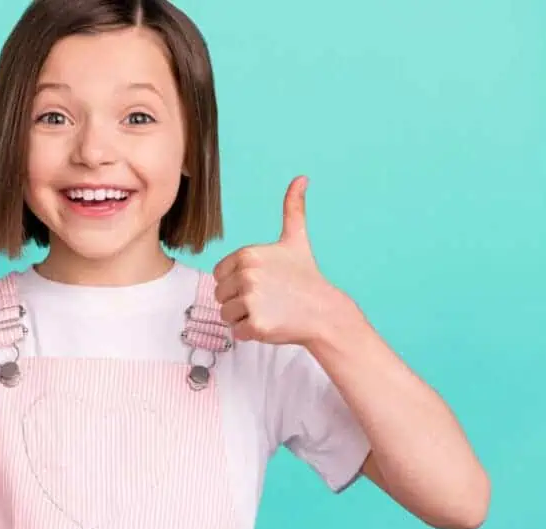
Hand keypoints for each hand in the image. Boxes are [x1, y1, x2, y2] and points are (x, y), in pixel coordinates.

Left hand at [212, 176, 346, 345]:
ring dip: (243, 317)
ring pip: (226, 315)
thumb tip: (301, 178)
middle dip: (240, 301)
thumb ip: (293, 209)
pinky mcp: (256, 324)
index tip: (262, 282)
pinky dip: (250, 333)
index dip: (237, 282)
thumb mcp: (296, 240)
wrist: (324, 312)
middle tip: (267, 299)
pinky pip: (236, 332)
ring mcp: (251, 300)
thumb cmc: (305, 277)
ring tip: (269, 310)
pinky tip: (271, 323)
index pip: (220, 275)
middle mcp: (247, 275)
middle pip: (221, 296)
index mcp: (248, 254)